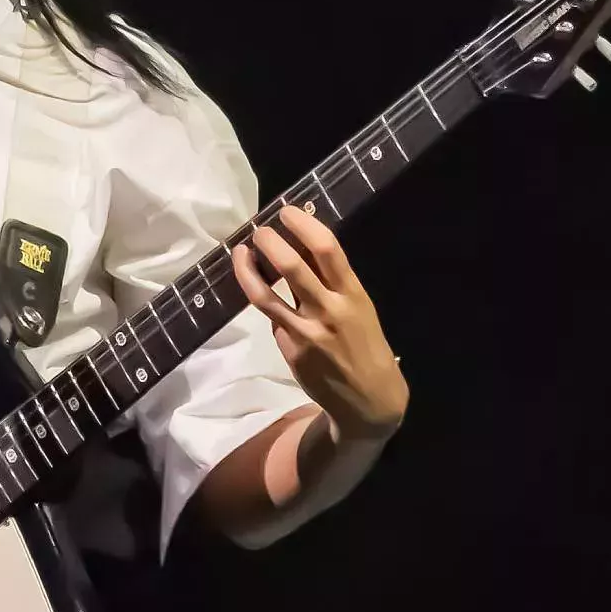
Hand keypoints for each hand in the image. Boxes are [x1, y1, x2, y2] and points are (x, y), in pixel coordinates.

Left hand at [233, 204, 408, 437]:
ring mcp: (307, 332)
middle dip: (269, 242)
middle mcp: (330, 311)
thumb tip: (301, 247)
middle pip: (292, 266)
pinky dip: (261, 300)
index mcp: (353, 294)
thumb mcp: (360, 308)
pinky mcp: (290, 350)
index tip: (287, 211)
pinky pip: (270, 318)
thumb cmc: (365, 345)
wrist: (369, 399)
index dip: (302, 224)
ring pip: (265, 294)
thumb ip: (332, 282)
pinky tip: (258, 290)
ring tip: (241, 251)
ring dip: (248, 268)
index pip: (326, 248)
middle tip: (259, 229)